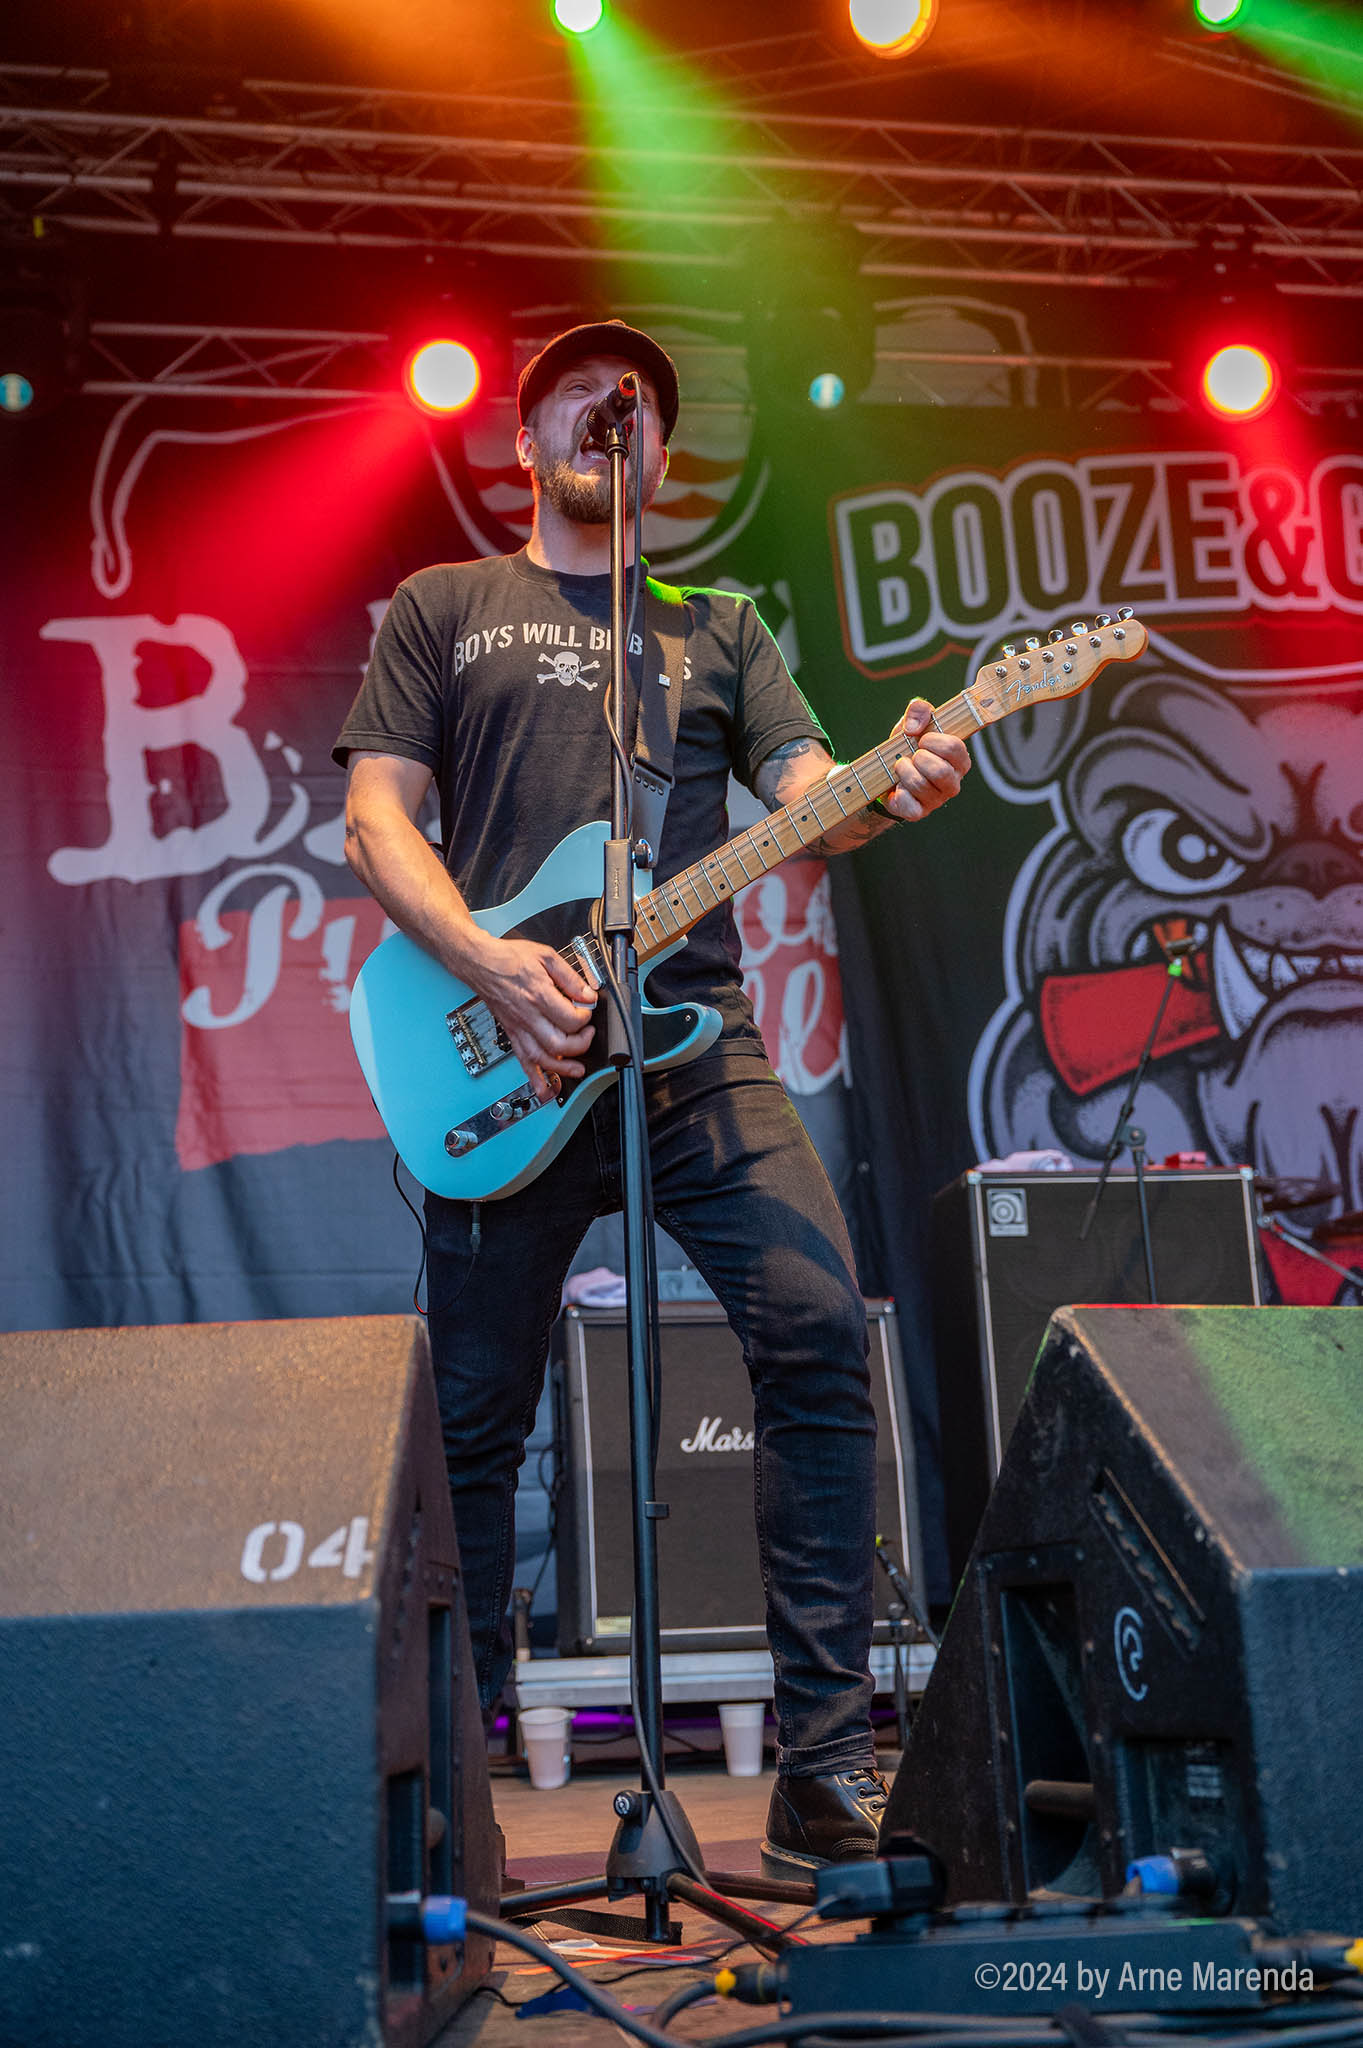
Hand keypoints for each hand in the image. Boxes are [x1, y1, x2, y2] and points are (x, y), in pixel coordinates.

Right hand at [466, 935, 596, 1099]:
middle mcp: (528, 1016)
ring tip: (577, 1069)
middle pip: (558, 1044)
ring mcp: (518, 1028)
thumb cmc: (509, 958)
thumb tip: (588, 994)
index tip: (588, 1011)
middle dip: (580, 1045)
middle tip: (587, 1035)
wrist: (481, 963)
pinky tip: (544, 1089)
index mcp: (538, 995)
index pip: (569, 1019)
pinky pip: (523, 1061)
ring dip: (562, 1068)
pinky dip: (535, 1079)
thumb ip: (570, 977)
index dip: (585, 1018)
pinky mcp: (512, 1033)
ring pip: (541, 1058)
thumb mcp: (546, 957)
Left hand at [879, 699, 969, 822]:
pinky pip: (908, 803)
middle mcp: (953, 782)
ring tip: (901, 766)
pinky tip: (898, 786)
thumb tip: (913, 728)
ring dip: (904, 770)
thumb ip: (919, 711)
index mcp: (959, 759)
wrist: (886, 773)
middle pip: (940, 771)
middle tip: (912, 755)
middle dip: (919, 758)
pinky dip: (898, 791)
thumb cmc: (907, 746)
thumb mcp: (912, 723)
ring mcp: (937, 799)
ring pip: (921, 785)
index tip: (922, 739)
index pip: (955, 748)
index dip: (933, 741)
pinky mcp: (919, 812)